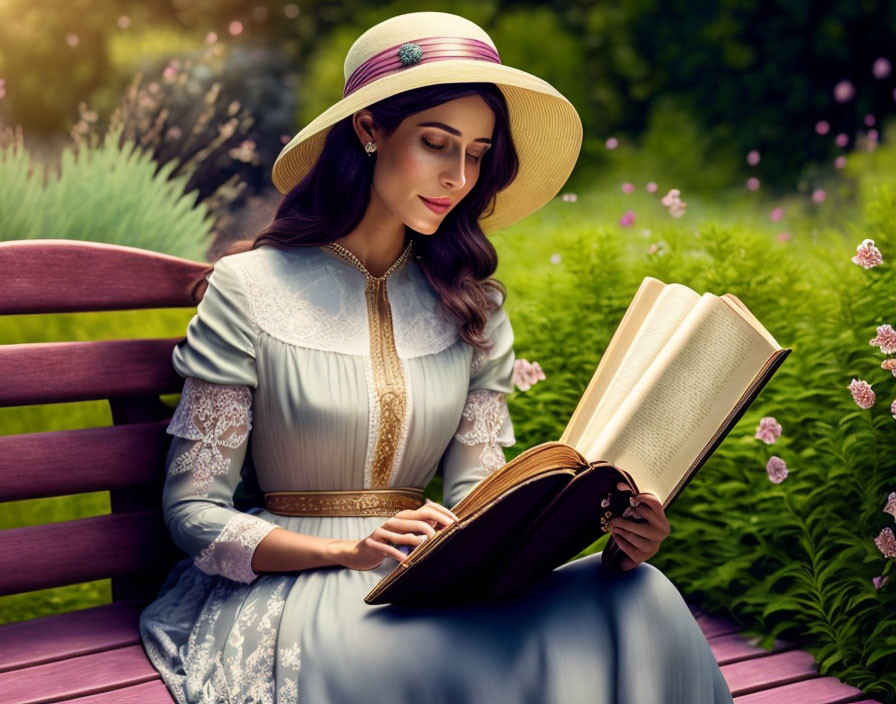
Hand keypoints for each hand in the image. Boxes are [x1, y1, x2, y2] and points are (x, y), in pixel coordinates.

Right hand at [337, 499, 458, 570]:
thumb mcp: (405, 534)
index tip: (456, 521)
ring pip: (403, 533)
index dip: (443, 512)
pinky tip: (404, 559)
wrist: (360, 551)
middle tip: (449, 532)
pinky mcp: (374, 542)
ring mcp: (384, 530)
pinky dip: (397, 553)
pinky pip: (387, 548)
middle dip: (436, 524)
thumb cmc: (387, 543)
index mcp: (405, 516)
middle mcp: (396, 520)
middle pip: (419, 518)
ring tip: (427, 546)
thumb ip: (421, 528)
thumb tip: (444, 526)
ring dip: (416, 541)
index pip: (427, 508)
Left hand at [608, 483, 669, 570]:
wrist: (641, 548)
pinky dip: (620, 542)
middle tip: (614, 518)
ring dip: (621, 530)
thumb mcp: (637, 511)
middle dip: (626, 516)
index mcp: (661, 517)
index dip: (644, 498)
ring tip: (614, 527)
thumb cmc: (638, 524)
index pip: (655, 503)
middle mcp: (661, 530)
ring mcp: (654, 543)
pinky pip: (630, 547)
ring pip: (634, 534)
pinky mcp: (645, 554)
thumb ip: (630, 496)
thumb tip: (620, 485)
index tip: (633, 497)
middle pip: (642, 517)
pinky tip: (616, 537)